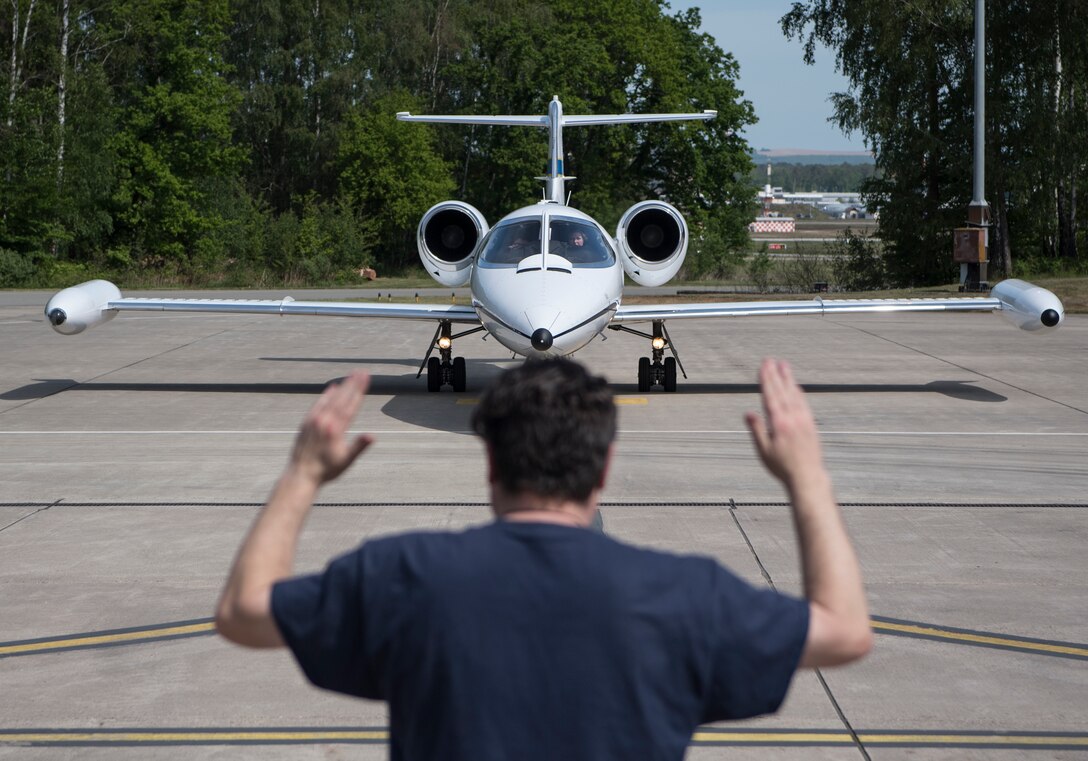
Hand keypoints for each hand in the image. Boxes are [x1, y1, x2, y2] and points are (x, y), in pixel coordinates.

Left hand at [289, 370, 373, 484]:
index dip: (359, 391)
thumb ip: (359, 447)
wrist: (301, 474)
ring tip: (350, 375)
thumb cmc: (326, 470)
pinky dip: (326, 394)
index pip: (351, 405)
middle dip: (352, 384)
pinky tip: (332, 387)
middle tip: (361, 371)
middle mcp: (324, 421)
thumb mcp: (346, 460)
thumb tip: (372, 437)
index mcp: (336, 429)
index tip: (365, 378)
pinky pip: (318, 404)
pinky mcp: (307, 422)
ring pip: (330, 398)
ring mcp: (314, 420)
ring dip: (342, 386)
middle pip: (342, 398)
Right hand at [745, 359, 825, 489]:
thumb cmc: (782, 467)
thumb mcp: (764, 451)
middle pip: (782, 391)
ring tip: (784, 365)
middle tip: (771, 360)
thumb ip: (757, 430)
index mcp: (778, 423)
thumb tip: (748, 413)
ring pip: (794, 394)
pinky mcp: (811, 424)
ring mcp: (803, 420)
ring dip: (788, 379)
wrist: (808, 477)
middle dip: (775, 374)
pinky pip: (804, 403)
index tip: (764, 366)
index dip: (766, 379)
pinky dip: (799, 392)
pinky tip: (796, 386)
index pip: (770, 396)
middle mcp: (792, 418)